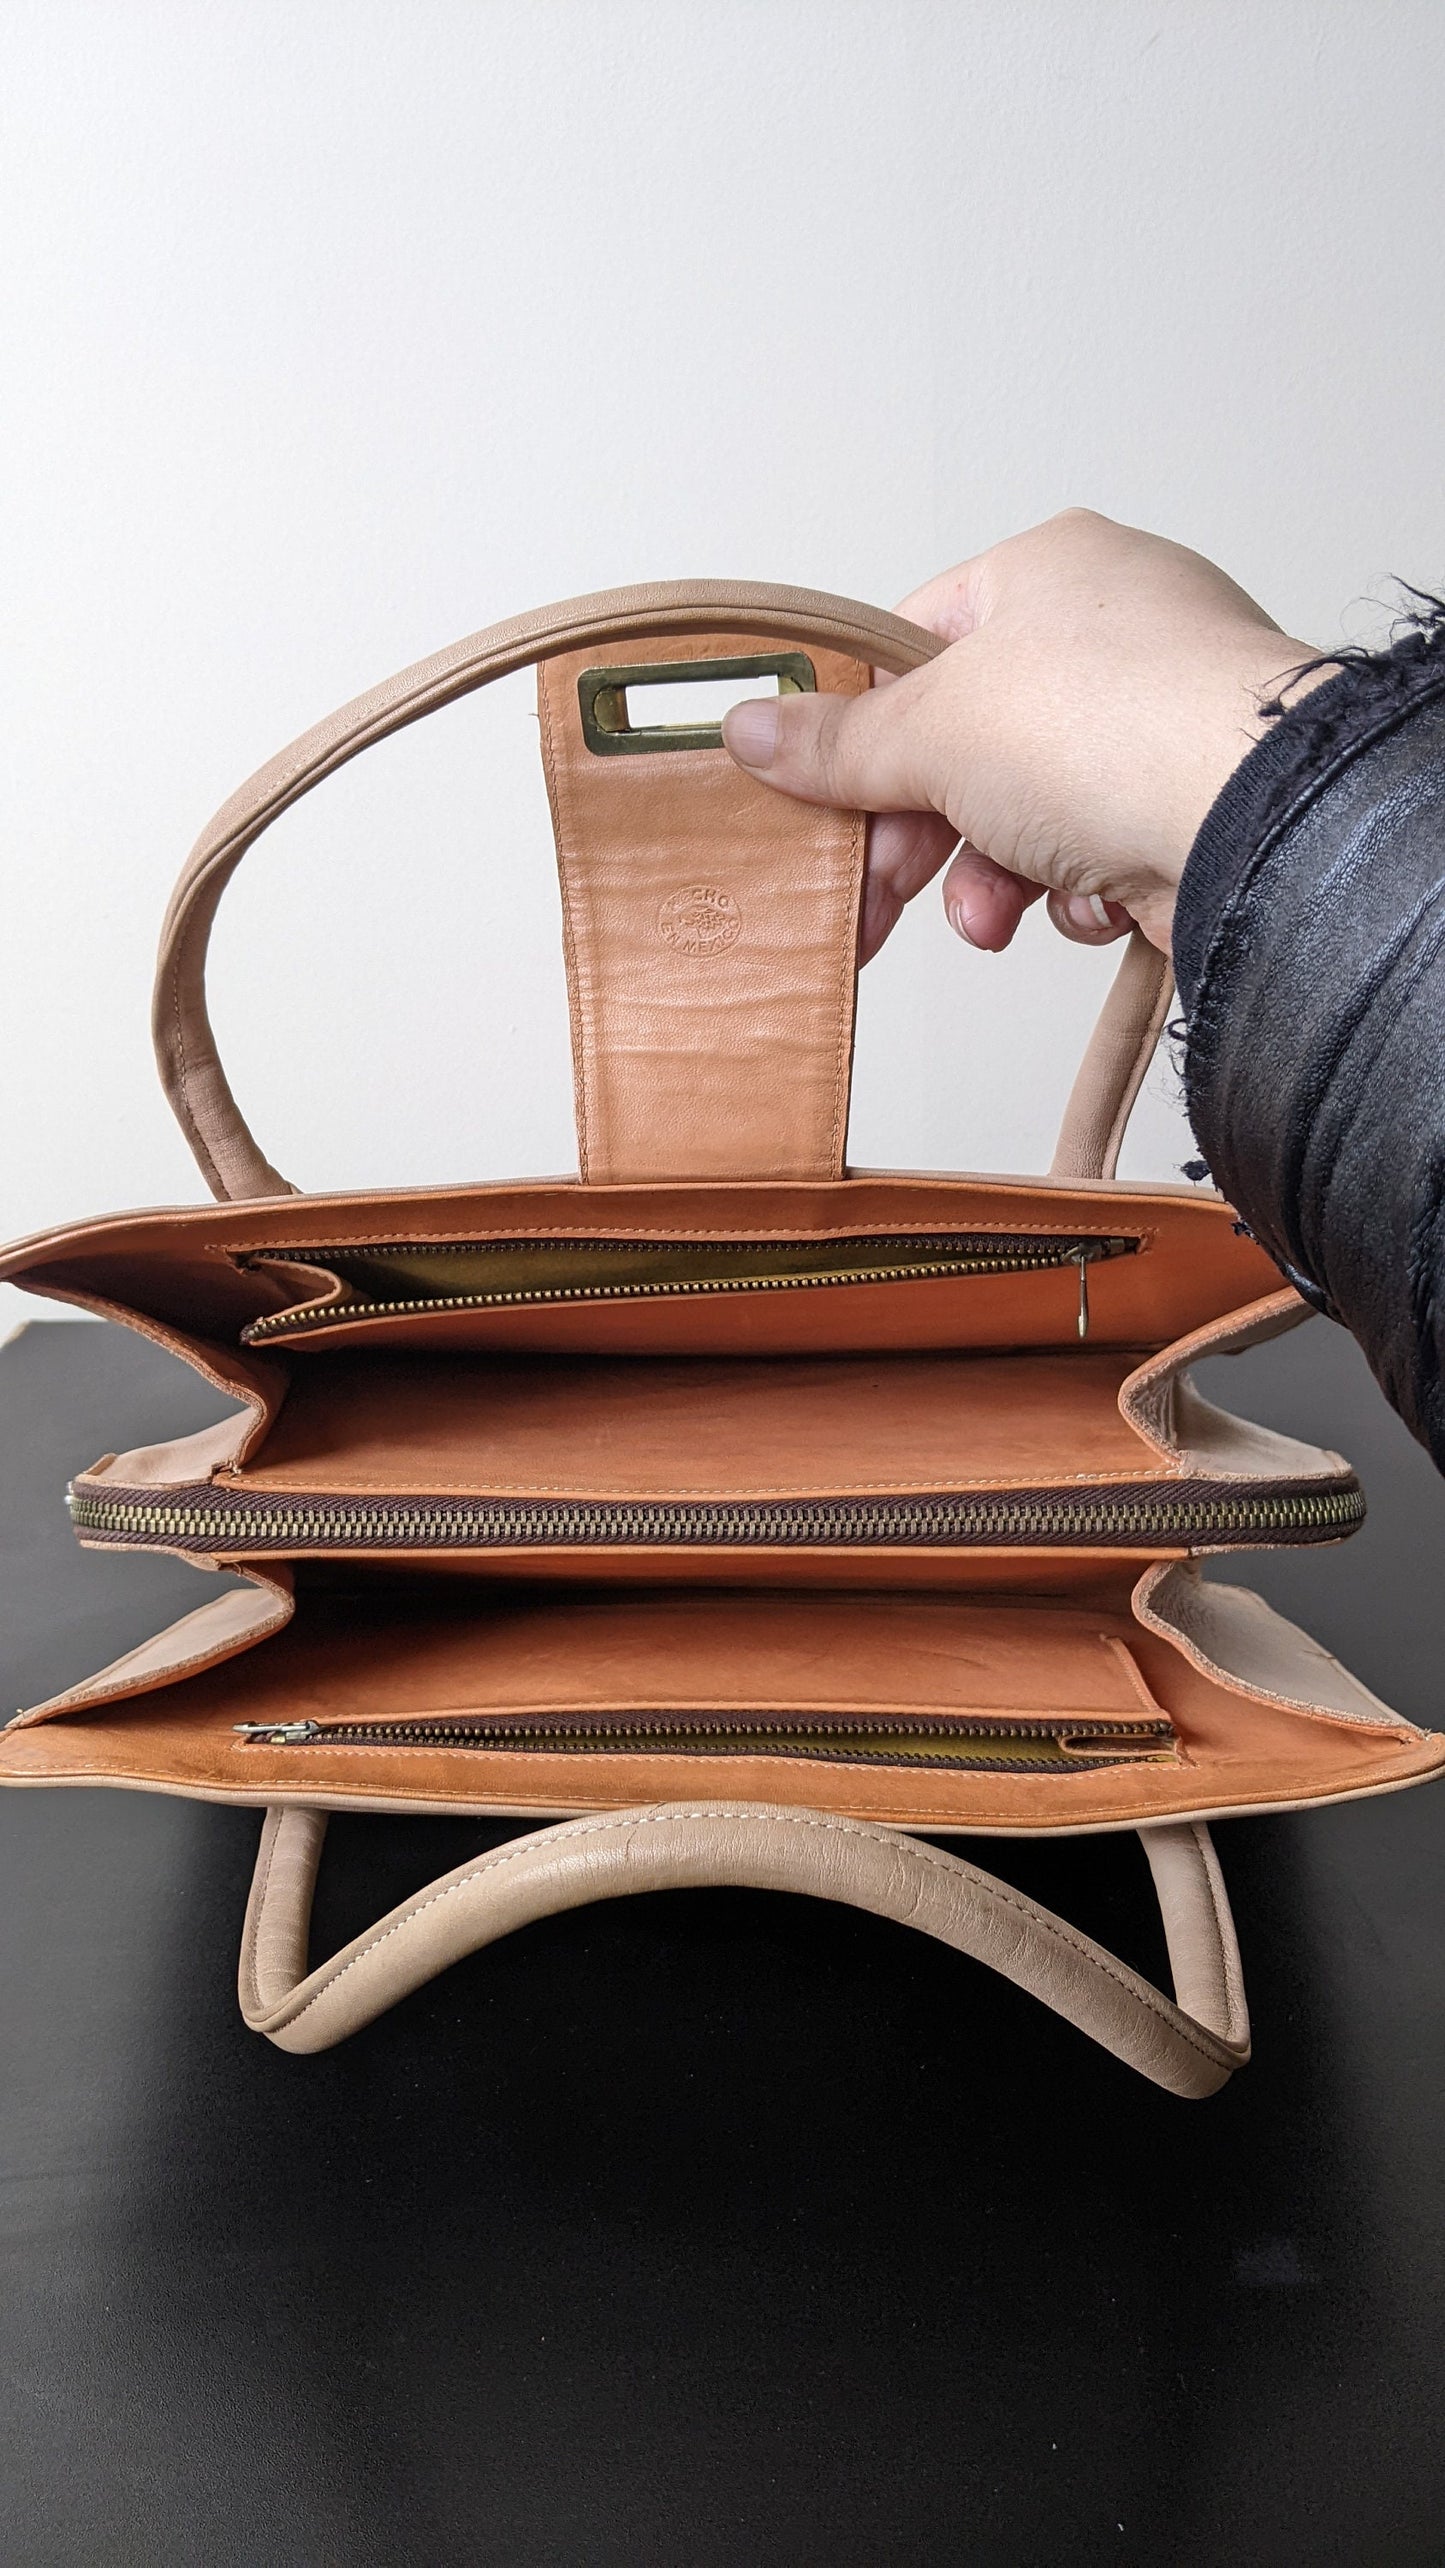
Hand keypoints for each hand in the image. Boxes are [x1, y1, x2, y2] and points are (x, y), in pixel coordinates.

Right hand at [721, 509, 1321, 959]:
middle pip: (965, 744)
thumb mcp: (933, 729)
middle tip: (874, 901)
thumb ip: (839, 741)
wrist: (1256, 823)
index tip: (822, 801)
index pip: (916, 646)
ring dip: (991, 880)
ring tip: (992, 918)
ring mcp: (1158, 720)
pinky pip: (1095, 858)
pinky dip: (1074, 896)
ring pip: (1025, 813)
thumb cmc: (1108, 728)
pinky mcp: (1191, 806)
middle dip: (919, 835)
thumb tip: (750, 728)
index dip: (862, 731)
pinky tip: (1087, 907)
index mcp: (1046, 571)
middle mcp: (1110, 631)